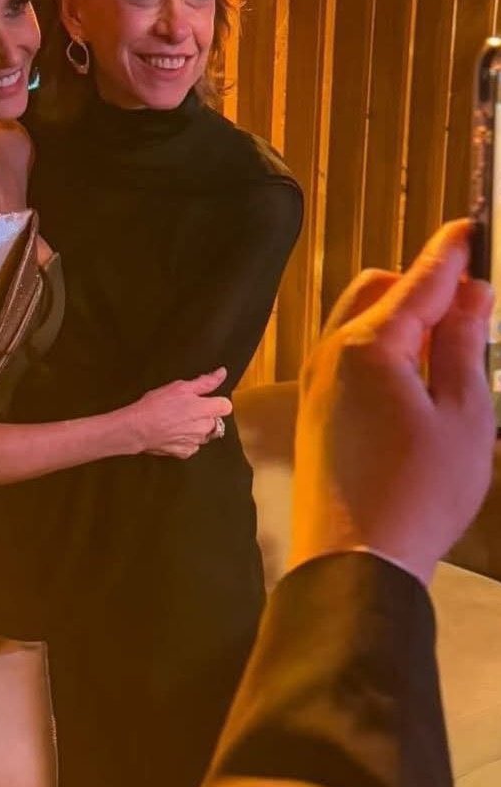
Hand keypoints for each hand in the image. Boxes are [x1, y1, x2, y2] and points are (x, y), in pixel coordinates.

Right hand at [131, 368, 231, 458]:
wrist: (137, 429)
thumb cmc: (156, 405)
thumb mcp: (180, 387)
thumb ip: (205, 382)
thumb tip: (222, 373)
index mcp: (206, 409)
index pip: (226, 406)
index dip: (215, 402)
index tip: (203, 400)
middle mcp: (205, 428)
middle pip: (214, 420)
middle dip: (204, 415)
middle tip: (184, 409)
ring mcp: (196, 442)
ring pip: (203, 434)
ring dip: (195, 428)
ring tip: (176, 422)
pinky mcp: (185, 452)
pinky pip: (192, 445)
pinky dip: (185, 440)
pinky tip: (172, 433)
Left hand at [290, 219, 494, 584]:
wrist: (353, 560)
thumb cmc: (420, 491)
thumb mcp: (463, 416)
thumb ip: (461, 344)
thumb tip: (468, 292)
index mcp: (369, 345)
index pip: (418, 281)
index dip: (450, 253)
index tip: (471, 226)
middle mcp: (331, 351)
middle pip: (376, 290)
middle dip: (420, 284)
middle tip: (468, 304)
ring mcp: (317, 380)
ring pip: (358, 321)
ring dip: (399, 317)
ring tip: (446, 345)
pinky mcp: (315, 408)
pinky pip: (348, 354)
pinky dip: (382, 347)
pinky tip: (413, 377)